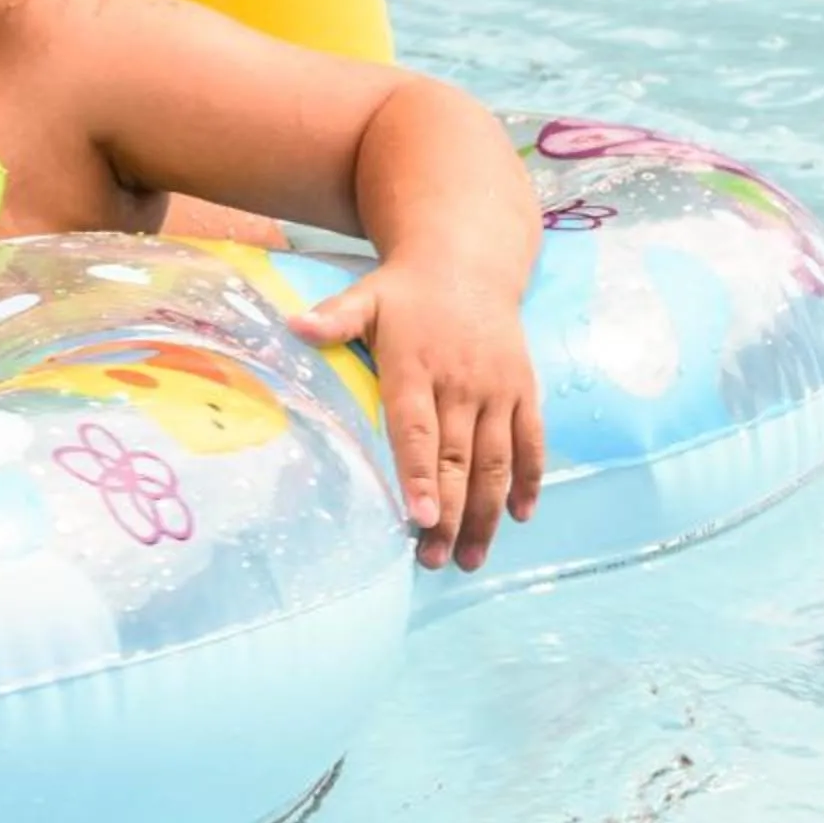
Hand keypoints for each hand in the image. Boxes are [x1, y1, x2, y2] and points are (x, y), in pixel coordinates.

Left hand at [291, 262, 543, 571]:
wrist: (470, 261)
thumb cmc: (408, 292)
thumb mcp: (367, 297)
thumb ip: (333, 318)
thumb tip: (292, 327)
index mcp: (416, 366)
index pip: (416, 429)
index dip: (419, 474)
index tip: (419, 517)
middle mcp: (461, 383)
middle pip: (457, 459)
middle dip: (448, 515)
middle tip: (434, 561)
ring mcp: (498, 389)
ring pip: (496, 461)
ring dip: (485, 513)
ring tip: (469, 558)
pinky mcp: (524, 390)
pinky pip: (531, 441)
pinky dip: (529, 480)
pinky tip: (518, 518)